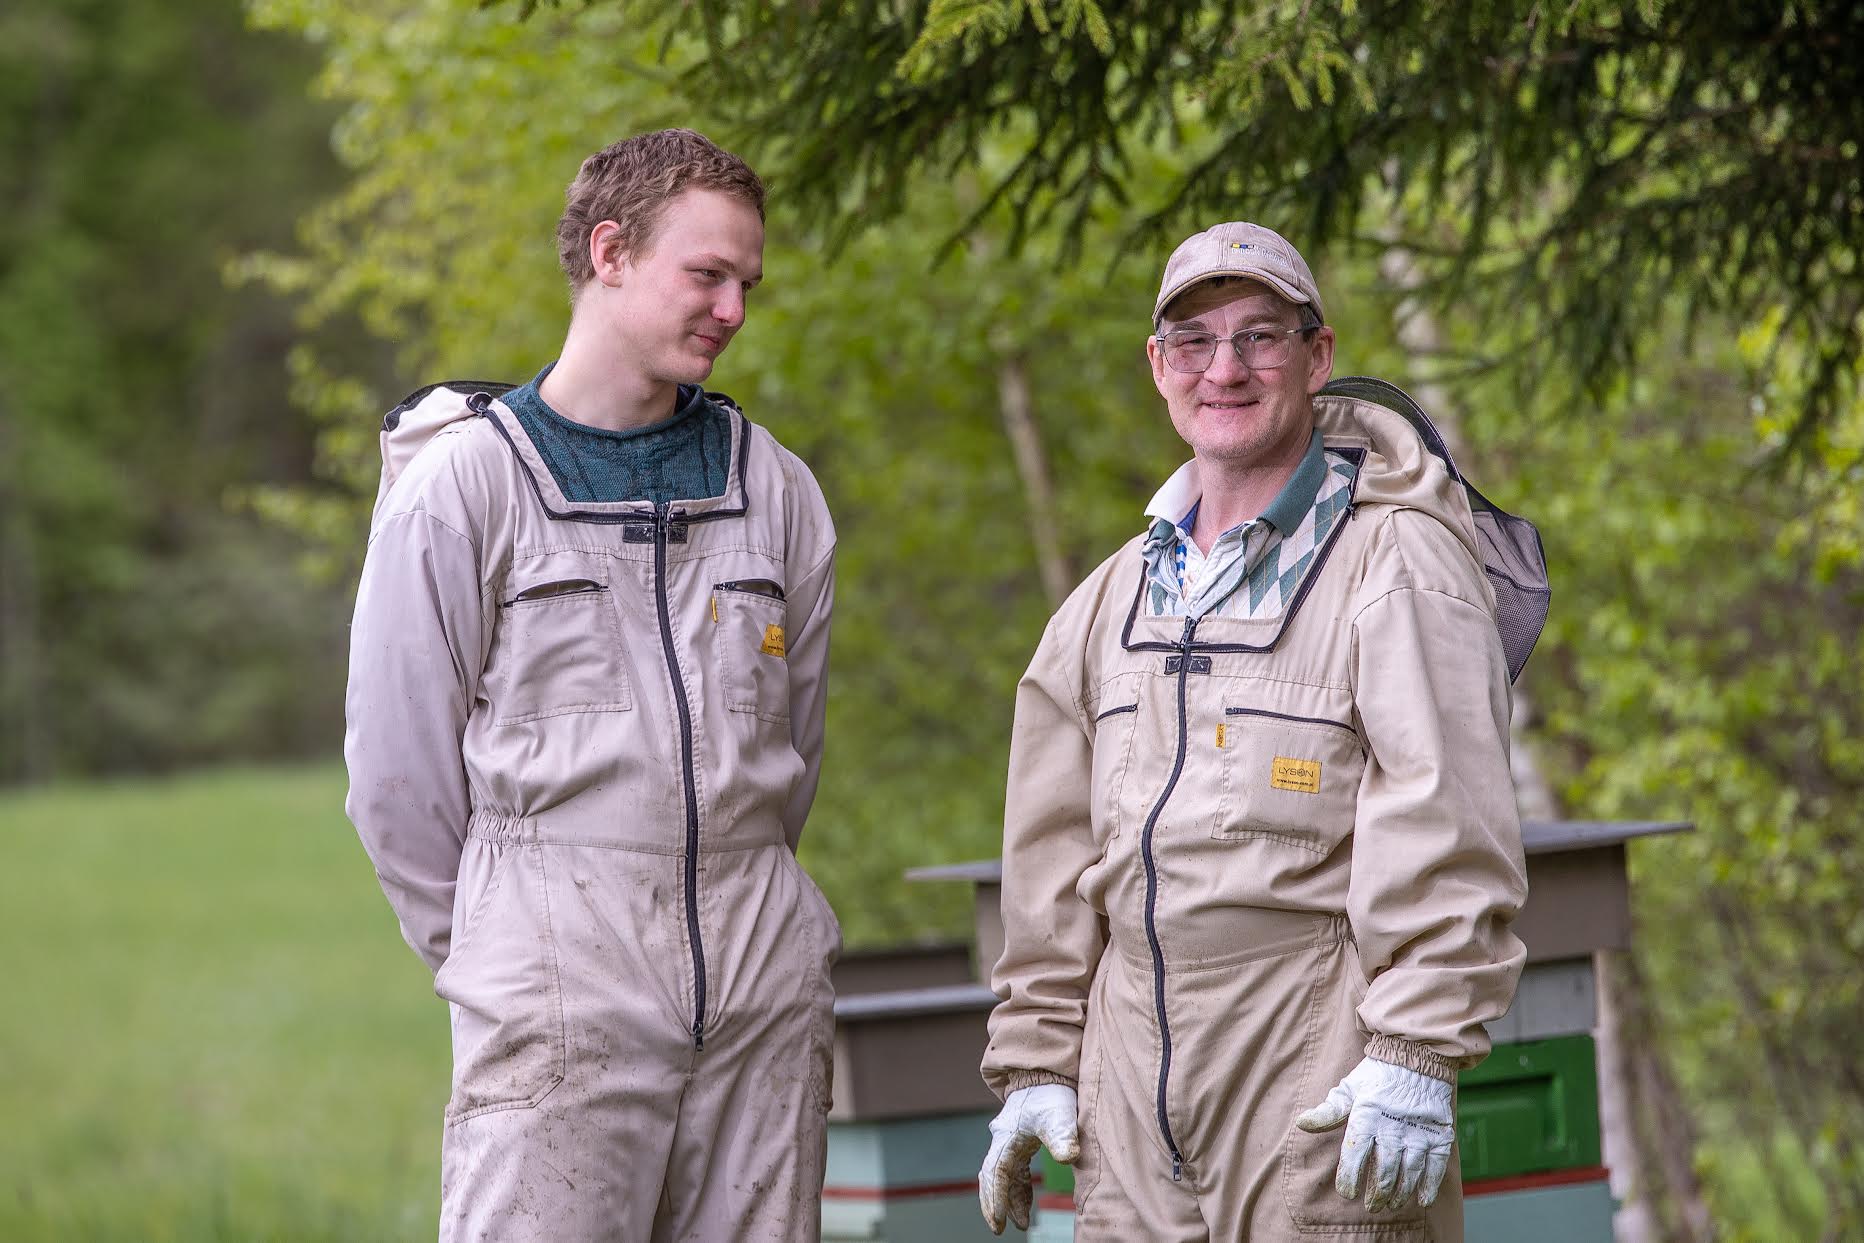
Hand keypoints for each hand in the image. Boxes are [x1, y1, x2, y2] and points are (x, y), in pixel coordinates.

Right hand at [978, 1083, 1079, 1233]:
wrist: (1048, 1075)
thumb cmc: (1051, 1096)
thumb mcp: (1059, 1117)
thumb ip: (1063, 1137)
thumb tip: (1068, 1158)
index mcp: (1007, 1137)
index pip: (995, 1172)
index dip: (995, 1198)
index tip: (998, 1221)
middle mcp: (1003, 1141)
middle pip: (990, 1177)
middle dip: (992, 1203)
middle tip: (998, 1227)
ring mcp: (1009, 1144)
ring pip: (1000, 1177)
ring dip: (1007, 1200)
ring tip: (1020, 1223)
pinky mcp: (1019, 1145)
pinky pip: (1012, 1174)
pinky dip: (1016, 1191)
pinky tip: (1026, 1208)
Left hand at [1295, 1055, 1454, 1211]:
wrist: (1417, 1056)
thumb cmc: (1377, 1075)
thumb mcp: (1349, 1088)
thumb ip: (1328, 1111)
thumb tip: (1301, 1124)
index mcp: (1367, 1114)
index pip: (1355, 1153)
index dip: (1349, 1176)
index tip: (1347, 1193)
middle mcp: (1393, 1125)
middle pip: (1384, 1169)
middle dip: (1377, 1192)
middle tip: (1371, 1205)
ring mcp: (1419, 1131)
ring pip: (1409, 1171)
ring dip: (1400, 1193)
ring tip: (1391, 1204)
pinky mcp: (1440, 1134)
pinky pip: (1436, 1166)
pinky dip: (1429, 1185)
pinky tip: (1421, 1200)